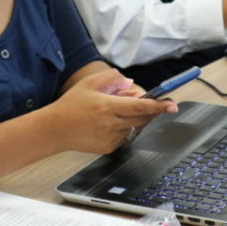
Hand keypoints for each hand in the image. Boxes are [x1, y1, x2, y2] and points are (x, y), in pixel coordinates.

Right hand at [46, 68, 175, 153]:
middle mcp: (111, 123)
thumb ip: (113, 78)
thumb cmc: (71, 104)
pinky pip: (125, 135)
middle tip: (154, 102)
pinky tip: (107, 123)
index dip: (158, 105)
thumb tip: (132, 84)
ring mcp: (111, 138)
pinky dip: (123, 127)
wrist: (55, 129)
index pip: (140, 106)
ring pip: (134, 126)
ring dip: (134, 117)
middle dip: (152, 110)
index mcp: (107, 106)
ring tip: (115, 110)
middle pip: (143, 118)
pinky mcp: (109, 148)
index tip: (172, 104)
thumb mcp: (90, 82)